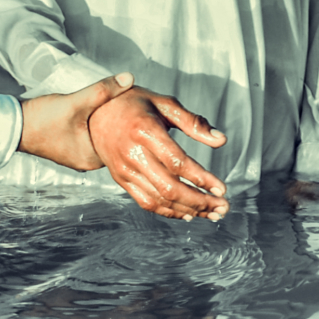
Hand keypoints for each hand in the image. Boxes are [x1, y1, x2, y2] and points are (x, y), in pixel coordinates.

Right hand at [14, 72, 129, 171]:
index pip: (124, 145)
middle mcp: (86, 161)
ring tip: (117, 103)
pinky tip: (98, 109)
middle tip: (130, 103)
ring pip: (101, 137)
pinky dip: (95, 123)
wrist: (12, 125)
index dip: (132, 127)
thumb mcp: (77, 102)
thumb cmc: (42, 119)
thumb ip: (103, 90)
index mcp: (93, 159)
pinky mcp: (68, 146)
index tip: (139, 109)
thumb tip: (129, 78)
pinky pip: (89, 135)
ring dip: (106, 122)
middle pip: (113, 141)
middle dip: (120, 123)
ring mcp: (77, 154)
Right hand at [87, 85, 230, 219]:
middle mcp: (133, 154)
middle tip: (222, 207)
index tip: (222, 189)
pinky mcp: (121, 180)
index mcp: (145, 131)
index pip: (177, 162)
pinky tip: (189, 214)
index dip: (201, 178)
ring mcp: (125, 170)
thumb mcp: (165, 104)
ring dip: (189, 210)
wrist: (96, 113)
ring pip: (159, 199)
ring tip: (212, 213)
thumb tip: (221, 140)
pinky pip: (146, 202)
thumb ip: (193, 122)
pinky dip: (169, 211)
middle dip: (200, 201)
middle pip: (169, 187)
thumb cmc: (135, 104)